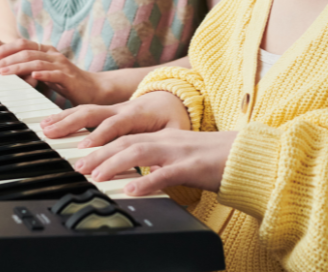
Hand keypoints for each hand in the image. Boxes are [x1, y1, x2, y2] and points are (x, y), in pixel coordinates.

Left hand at [0, 47, 109, 104]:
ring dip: (17, 66)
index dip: (4, 48)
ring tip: (3, 72)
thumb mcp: (46, 74)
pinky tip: (32, 76)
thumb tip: (6, 71)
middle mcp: (52, 55)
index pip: (22, 44)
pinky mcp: (69, 77)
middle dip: (5, 58)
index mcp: (46, 52)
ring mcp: (61, 64)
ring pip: (35, 61)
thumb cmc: (69, 83)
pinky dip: (42, 74)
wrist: (95, 89)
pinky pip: (54, 73)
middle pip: (25, 51)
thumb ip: (29, 70)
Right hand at [40, 91, 189, 142]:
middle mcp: (121, 108)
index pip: (116, 124)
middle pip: (92, 113)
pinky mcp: (105, 111)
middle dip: (71, 125)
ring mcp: (111, 108)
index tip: (85, 147)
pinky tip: (49, 124)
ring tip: (44, 129)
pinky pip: (82, 110)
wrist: (172, 96)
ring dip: (63, 119)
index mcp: (138, 114)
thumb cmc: (174, 116)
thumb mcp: (177, 131)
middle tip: (52, 136)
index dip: (100, 135)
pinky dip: (64, 116)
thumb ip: (166, 148)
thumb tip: (157, 169)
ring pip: (83, 110)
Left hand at [74, 129, 238, 195]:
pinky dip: (146, 181)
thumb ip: (159, 165)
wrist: (249, 155)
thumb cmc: (216, 160)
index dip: (102, 144)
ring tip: (95, 175)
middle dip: (99, 153)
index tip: (82, 155)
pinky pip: (166, 173)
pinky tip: (131, 189)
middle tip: (78, 166)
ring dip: (114, 163)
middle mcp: (168, 141)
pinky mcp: (193, 167)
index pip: (126, 137)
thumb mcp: (182, 159)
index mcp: (164, 138)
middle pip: (126, 142)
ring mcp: (180, 152)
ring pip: (140, 153)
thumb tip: (136, 178)